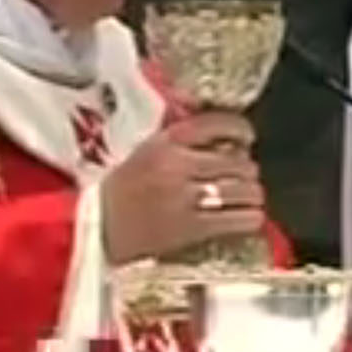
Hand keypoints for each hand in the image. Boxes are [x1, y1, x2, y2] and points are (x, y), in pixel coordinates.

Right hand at [101, 112, 265, 263]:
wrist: (97, 228)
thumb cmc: (122, 191)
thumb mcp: (146, 151)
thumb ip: (182, 141)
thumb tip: (226, 138)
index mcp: (165, 141)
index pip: (216, 123)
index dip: (241, 129)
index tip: (247, 138)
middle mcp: (178, 164)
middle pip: (236, 161)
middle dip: (247, 170)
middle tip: (245, 178)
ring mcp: (185, 197)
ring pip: (242, 189)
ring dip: (253, 194)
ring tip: (251, 198)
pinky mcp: (190, 228)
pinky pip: (236, 219)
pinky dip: (251, 218)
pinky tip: (251, 218)